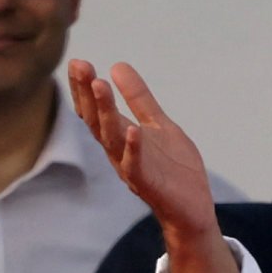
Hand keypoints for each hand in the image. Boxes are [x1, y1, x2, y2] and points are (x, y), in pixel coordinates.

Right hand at [68, 61, 233, 272]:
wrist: (194, 209)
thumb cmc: (174, 169)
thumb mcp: (159, 125)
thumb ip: (139, 99)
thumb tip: (117, 66)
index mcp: (121, 137)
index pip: (96, 110)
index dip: (85, 88)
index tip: (77, 62)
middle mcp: (120, 152)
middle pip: (97, 121)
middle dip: (87, 94)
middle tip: (80, 66)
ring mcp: (132, 168)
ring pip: (112, 139)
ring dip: (105, 113)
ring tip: (100, 85)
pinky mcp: (149, 185)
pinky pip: (137, 166)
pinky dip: (134, 149)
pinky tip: (134, 130)